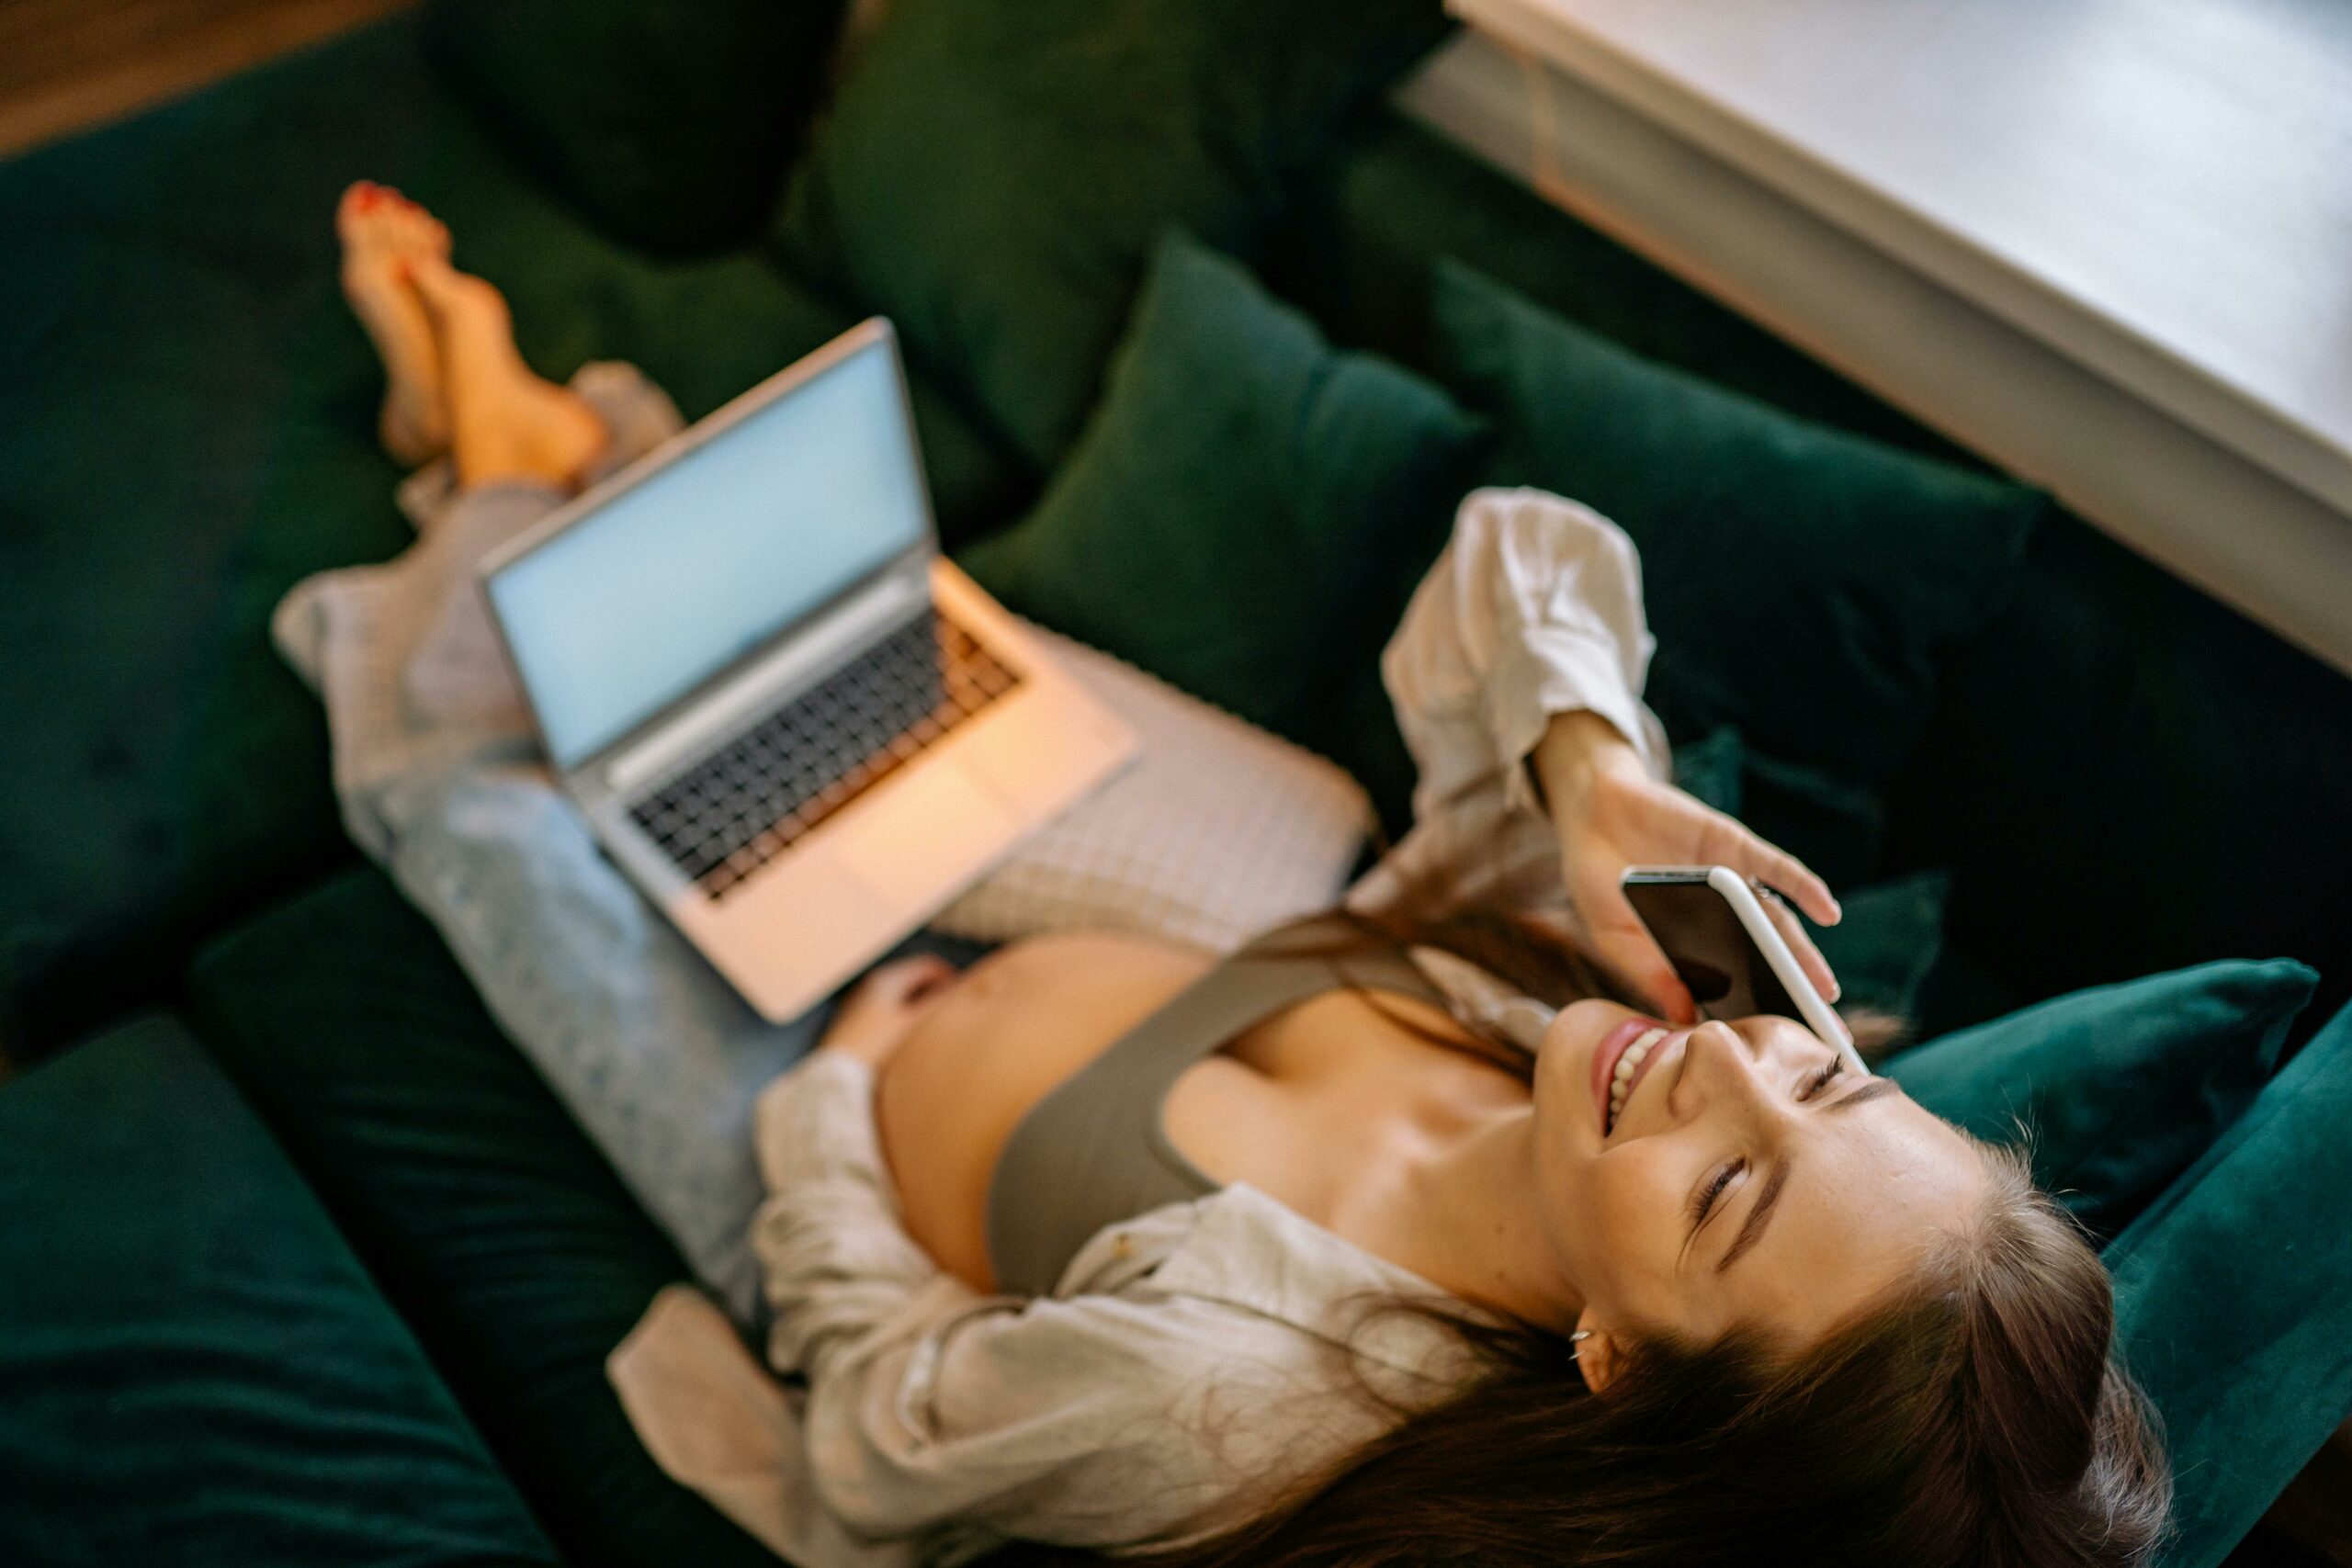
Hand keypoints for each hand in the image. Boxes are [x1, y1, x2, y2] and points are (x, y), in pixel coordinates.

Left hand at [816, 954, 960, 1069]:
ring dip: (922, 1010)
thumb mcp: (915, 1024)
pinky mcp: (856, 1028)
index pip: (928, 965)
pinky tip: (911, 1045)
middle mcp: (871, 986)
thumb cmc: (877, 1049)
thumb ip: (941, 1004)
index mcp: (887, 978)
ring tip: (936, 1032)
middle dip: (937, 994)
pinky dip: (906, 1023)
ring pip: (902, 1000)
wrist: (834, 1082)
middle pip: (914, 982)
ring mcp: (861, 1006)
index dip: (952, 978)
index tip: (967, 997)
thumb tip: (967, 989)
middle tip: (955, 1014)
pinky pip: (889, 1017)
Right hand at [1533, 712, 1840, 1024]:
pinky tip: (1828, 912)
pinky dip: (1805, 888)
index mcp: (1695, 947)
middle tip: (1825, 1032)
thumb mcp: (1615, 938)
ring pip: (1778, 923)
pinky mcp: (1734, 844)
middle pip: (1769, 960)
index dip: (1763, 1015)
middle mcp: (1723, 918)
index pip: (1738, 986)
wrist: (1591, 810)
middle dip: (1798, 996)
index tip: (1787, 1053)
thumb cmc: (1598, 880)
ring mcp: (1732, 882)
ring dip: (1805, 956)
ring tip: (1825, 990)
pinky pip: (1778, 869)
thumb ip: (1648, 974)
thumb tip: (1685, 1017)